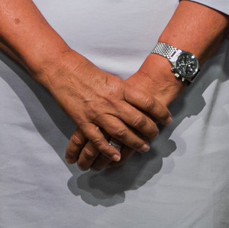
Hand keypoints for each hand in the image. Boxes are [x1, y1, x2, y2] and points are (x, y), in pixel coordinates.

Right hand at [67, 62, 181, 168]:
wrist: (61, 69)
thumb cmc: (84, 70)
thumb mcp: (110, 78)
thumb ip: (122, 91)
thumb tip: (135, 102)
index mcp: (119, 88)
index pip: (147, 102)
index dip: (161, 112)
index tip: (167, 119)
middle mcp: (111, 101)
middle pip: (138, 120)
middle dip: (150, 131)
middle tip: (155, 135)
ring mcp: (97, 113)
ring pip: (121, 133)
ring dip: (135, 143)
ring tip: (144, 148)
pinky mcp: (83, 121)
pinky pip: (98, 140)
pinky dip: (109, 151)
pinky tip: (117, 158)